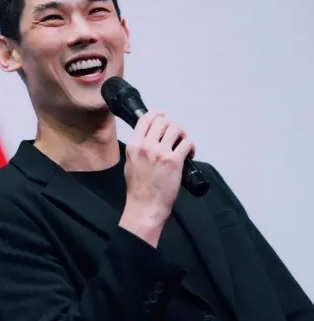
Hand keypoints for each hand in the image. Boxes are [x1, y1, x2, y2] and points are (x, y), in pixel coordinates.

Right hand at [120, 110, 194, 240]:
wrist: (145, 206)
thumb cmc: (138, 189)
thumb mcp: (130, 163)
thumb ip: (137, 148)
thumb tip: (148, 137)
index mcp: (134, 145)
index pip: (146, 119)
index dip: (157, 114)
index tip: (163, 116)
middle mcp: (146, 146)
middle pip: (163, 121)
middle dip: (171, 126)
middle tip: (174, 135)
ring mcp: (161, 153)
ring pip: (176, 129)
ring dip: (181, 135)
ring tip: (181, 144)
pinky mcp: (175, 161)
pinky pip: (187, 143)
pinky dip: (190, 147)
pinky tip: (189, 154)